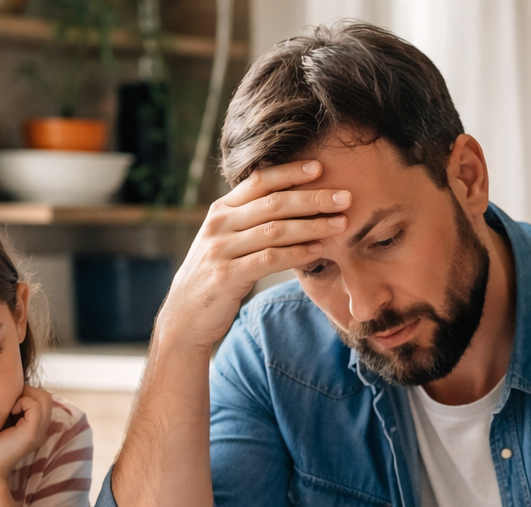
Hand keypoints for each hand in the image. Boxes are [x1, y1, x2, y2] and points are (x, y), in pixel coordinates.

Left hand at [0, 385, 52, 480]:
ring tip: (10, 408)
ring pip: (44, 398)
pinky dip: (23, 402)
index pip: (41, 398)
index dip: (25, 394)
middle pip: (45, 396)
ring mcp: (39, 432)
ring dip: (25, 396)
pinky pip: (35, 405)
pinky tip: (10, 412)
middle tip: (10, 403)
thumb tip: (9, 389)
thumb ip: (8, 408)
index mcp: (34, 427)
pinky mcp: (32, 433)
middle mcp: (41, 430)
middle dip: (27, 392)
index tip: (7, 405)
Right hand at [154, 161, 351, 350]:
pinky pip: (269, 260)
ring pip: (275, 231)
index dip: (289, 172)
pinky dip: (297, 254)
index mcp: (221, 210)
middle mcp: (219, 225)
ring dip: (312, 226)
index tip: (320, 167)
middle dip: (312, 199)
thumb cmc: (216, 275)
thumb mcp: (228, 241)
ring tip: (341, 224)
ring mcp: (221, 250)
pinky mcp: (227, 276)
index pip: (258, 182)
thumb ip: (251, 222)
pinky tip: (319, 251)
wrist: (185, 315)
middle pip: (273, 203)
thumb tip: (294, 204)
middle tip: (345, 197)